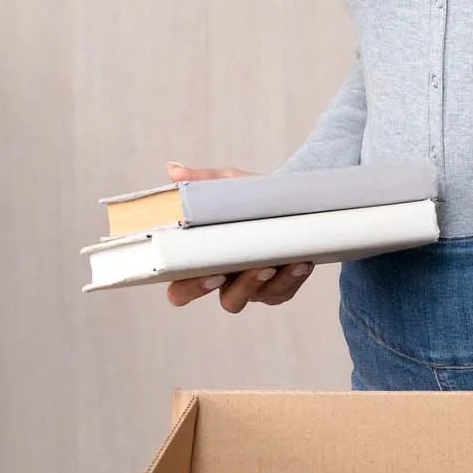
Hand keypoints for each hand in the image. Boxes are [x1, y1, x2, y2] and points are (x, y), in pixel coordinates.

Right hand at [159, 162, 317, 312]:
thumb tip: (173, 169)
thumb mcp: (227, 184)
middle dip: (240, 289)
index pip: (182, 289)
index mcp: (204, 261)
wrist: (289, 198)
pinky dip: (292, 278)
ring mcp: (256, 287)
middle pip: (228, 302)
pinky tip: (300, 262)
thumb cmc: (248, 196)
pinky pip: (284, 291)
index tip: (210, 273)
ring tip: (274, 262)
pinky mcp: (280, 288)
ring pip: (259, 297)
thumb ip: (201, 181)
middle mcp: (228, 281)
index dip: (191, 289)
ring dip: (266, 282)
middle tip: (250, 270)